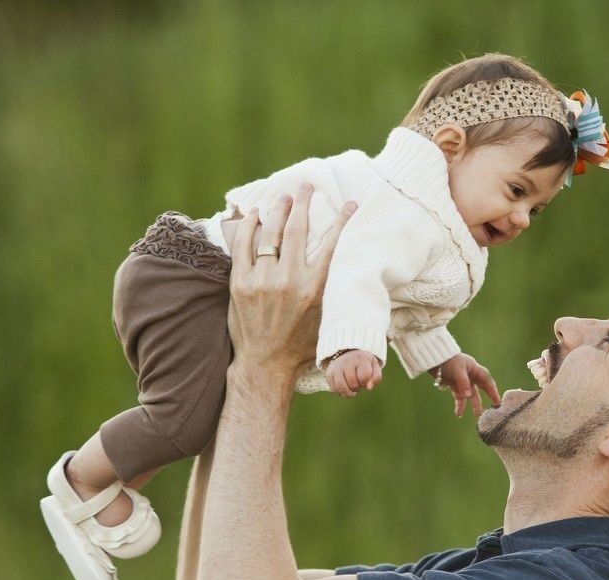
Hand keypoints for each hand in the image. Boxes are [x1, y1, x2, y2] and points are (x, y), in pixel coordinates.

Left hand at [227, 185, 356, 380]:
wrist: (265, 364)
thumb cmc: (301, 346)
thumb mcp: (328, 321)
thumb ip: (338, 295)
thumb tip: (368, 285)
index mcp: (315, 289)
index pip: (331, 244)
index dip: (342, 220)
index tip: (349, 204)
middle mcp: (289, 280)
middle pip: (296, 229)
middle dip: (302, 203)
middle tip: (305, 186)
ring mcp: (261, 280)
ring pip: (269, 233)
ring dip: (277, 210)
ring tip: (283, 196)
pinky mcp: (240, 283)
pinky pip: (243, 245)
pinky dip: (249, 226)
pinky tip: (255, 214)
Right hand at [325, 350, 382, 396]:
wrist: (347, 353)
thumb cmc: (364, 363)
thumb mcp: (374, 366)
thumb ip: (376, 377)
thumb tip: (369, 388)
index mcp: (360, 359)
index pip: (364, 377)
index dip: (365, 382)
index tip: (365, 379)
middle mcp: (347, 362)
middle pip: (353, 383)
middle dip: (357, 387)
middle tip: (358, 383)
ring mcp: (337, 368)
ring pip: (341, 387)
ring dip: (348, 393)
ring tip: (352, 391)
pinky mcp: (329, 373)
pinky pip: (334, 388)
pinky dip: (340, 392)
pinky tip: (345, 388)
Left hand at [432, 353, 500, 417]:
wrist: (434, 360)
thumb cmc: (449, 360)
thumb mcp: (458, 370)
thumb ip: (463, 383)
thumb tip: (468, 396)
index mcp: (475, 369)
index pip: (487, 381)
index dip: (493, 391)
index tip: (497, 401)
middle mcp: (471, 376)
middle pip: (481, 388)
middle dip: (487, 398)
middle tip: (492, 408)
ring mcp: (463, 382)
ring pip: (471, 395)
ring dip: (474, 405)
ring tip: (476, 415)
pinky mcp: (454, 386)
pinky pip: (459, 398)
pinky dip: (459, 405)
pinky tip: (458, 414)